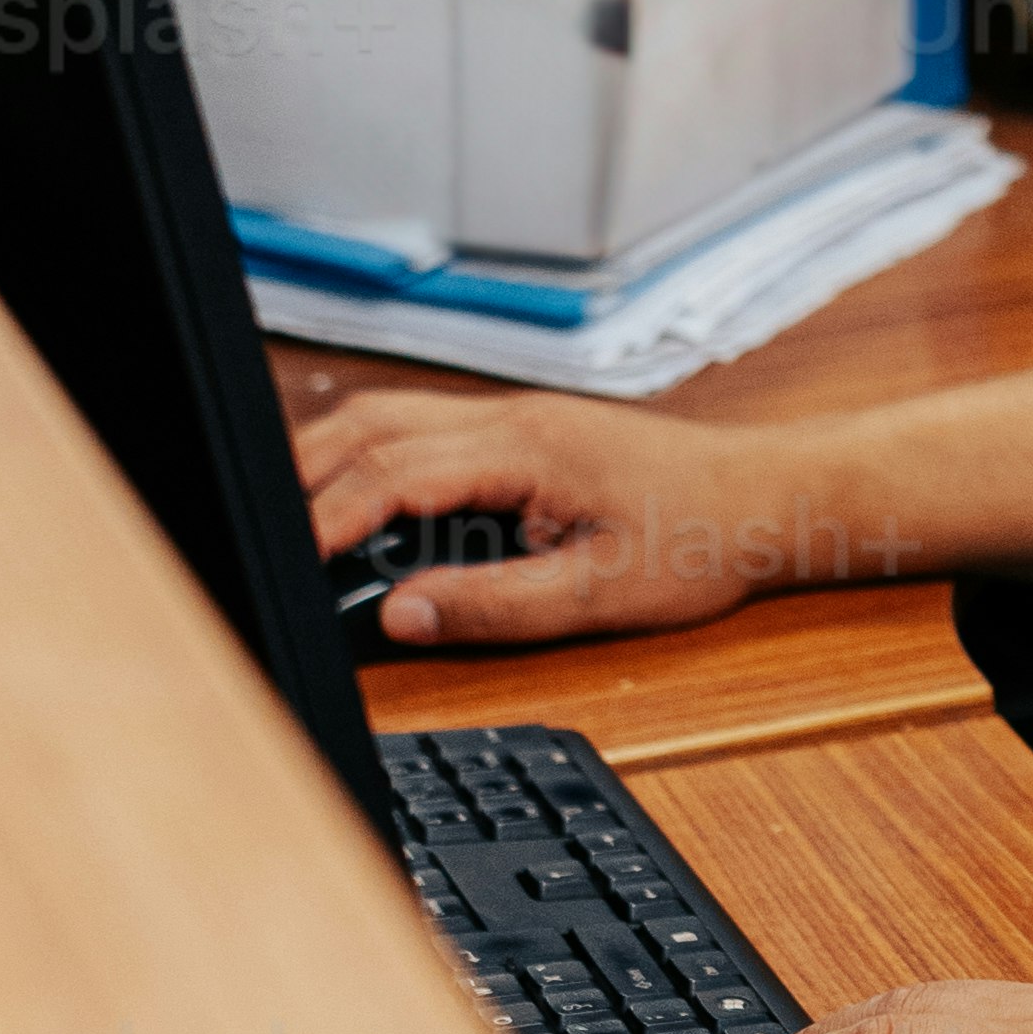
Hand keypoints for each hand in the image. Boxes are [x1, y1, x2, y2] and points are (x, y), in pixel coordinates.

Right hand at [281, 380, 868, 646]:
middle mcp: (510, 417)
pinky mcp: (521, 432)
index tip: (284, 559)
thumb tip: (402, 616)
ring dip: (332, 463)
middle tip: (263, 536)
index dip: (327, 518)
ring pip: (388, 417)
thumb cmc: (701, 541)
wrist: (769, 498)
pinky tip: (361, 506)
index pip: (392, 473)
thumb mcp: (599, 596)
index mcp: (525, 449)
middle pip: (369, 425)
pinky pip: (422, 429)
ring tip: (295, 524)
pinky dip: (372, 460)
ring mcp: (514, 416)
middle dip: (303, 478)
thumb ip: (493, 605)